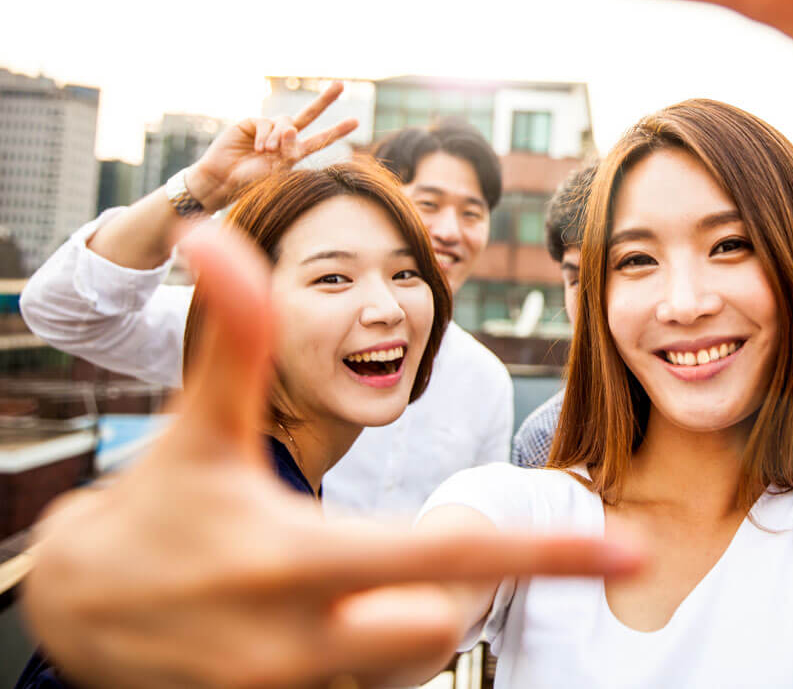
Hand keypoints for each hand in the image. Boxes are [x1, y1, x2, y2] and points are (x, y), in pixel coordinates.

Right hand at [20, 226, 645, 688]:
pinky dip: (378, 645)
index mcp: (292, 559)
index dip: (546, 551)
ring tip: (357, 569)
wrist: (76, 610)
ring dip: (417, 608)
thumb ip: (233, 335)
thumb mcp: (195, 424)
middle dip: (461, 578)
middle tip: (429, 539)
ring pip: (414, 656)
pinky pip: (372, 686)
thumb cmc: (156, 506)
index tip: (632, 555)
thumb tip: (218, 234)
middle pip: (445, 618)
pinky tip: (332, 609)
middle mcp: (296, 642)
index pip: (447, 553)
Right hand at [186, 82, 360, 211]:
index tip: (355, 121)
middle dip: (324, 100)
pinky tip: (256, 148)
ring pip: (286, 122)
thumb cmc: (251, 181)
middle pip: (308, 115)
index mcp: (294, 153)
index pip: (320, 140)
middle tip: (340, 85)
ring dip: (279, 137)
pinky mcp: (252, 122)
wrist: (223, 180)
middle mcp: (284, 138)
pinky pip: (267, 122)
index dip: (336, 131)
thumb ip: (289, 151)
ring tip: (266, 152)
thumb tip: (292, 127)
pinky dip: (265, 135)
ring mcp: (269, 129)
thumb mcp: (277, 171)